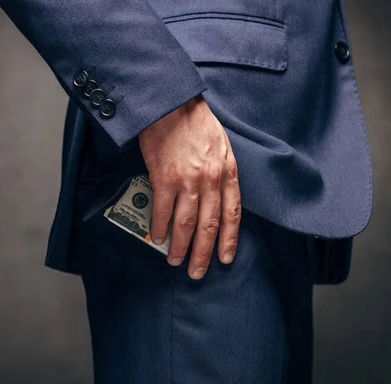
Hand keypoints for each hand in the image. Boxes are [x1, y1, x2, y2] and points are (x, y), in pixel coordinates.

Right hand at [138, 95, 240, 279]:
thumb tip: (216, 198)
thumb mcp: (221, 146)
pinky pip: (162, 210)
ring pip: (187, 223)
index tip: (225, 258)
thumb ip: (222, 172)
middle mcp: (211, 180)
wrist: (171, 102)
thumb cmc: (196, 122)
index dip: (229, 239)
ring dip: (181, 246)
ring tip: (176, 261)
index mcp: (228, 172)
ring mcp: (188, 180)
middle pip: (210, 225)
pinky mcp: (165, 177)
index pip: (233, 214)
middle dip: (204, 253)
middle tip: (198, 273)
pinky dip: (159, 227)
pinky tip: (158, 238)